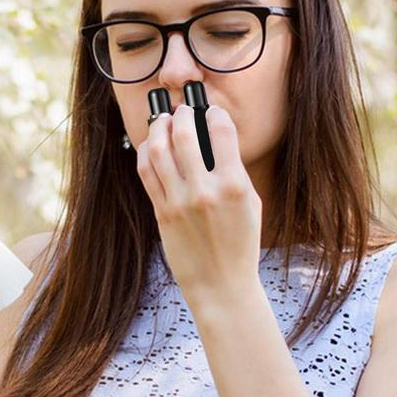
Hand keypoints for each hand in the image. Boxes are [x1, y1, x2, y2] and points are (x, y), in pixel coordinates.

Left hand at [135, 103, 262, 305]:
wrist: (221, 286)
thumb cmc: (241, 244)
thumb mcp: (251, 204)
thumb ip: (234, 170)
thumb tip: (214, 139)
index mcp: (234, 186)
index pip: (221, 131)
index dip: (215, 113)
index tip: (212, 112)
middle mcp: (205, 191)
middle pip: (184, 134)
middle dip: (182, 114)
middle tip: (183, 110)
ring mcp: (179, 202)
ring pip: (158, 150)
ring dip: (159, 128)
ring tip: (163, 121)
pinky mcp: (161, 213)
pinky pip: (147, 172)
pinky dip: (146, 152)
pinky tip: (151, 145)